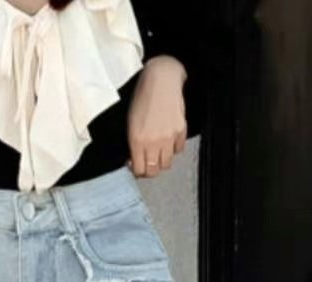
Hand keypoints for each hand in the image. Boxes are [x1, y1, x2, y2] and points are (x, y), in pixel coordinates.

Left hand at [127, 55, 187, 176]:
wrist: (161, 80)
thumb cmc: (143, 98)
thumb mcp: (130, 123)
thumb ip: (132, 145)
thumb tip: (134, 162)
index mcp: (137, 140)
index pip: (139, 170)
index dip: (137, 171)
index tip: (136, 166)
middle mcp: (153, 142)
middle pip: (153, 171)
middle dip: (149, 169)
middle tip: (147, 161)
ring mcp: (169, 137)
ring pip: (167, 164)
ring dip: (161, 160)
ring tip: (158, 151)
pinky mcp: (181, 131)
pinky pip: (178, 150)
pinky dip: (173, 148)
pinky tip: (168, 139)